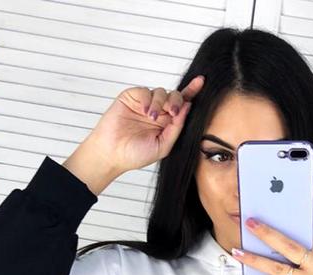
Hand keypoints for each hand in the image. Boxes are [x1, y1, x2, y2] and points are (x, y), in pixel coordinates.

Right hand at [87, 76, 205, 175]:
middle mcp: (158, 112)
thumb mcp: (163, 146)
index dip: (191, 92)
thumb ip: (176, 127)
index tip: (201, 82)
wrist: (112, 153)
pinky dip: (147, 99)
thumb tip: (188, 107)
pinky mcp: (132, 97)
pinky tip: (144, 111)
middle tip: (172, 112)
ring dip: (160, 103)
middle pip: (174, 96)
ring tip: (152, 117)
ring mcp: (145, 104)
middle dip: (176, 101)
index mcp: (167, 124)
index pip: (182, 106)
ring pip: (161, 92)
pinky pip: (145, 91)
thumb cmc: (135, 155)